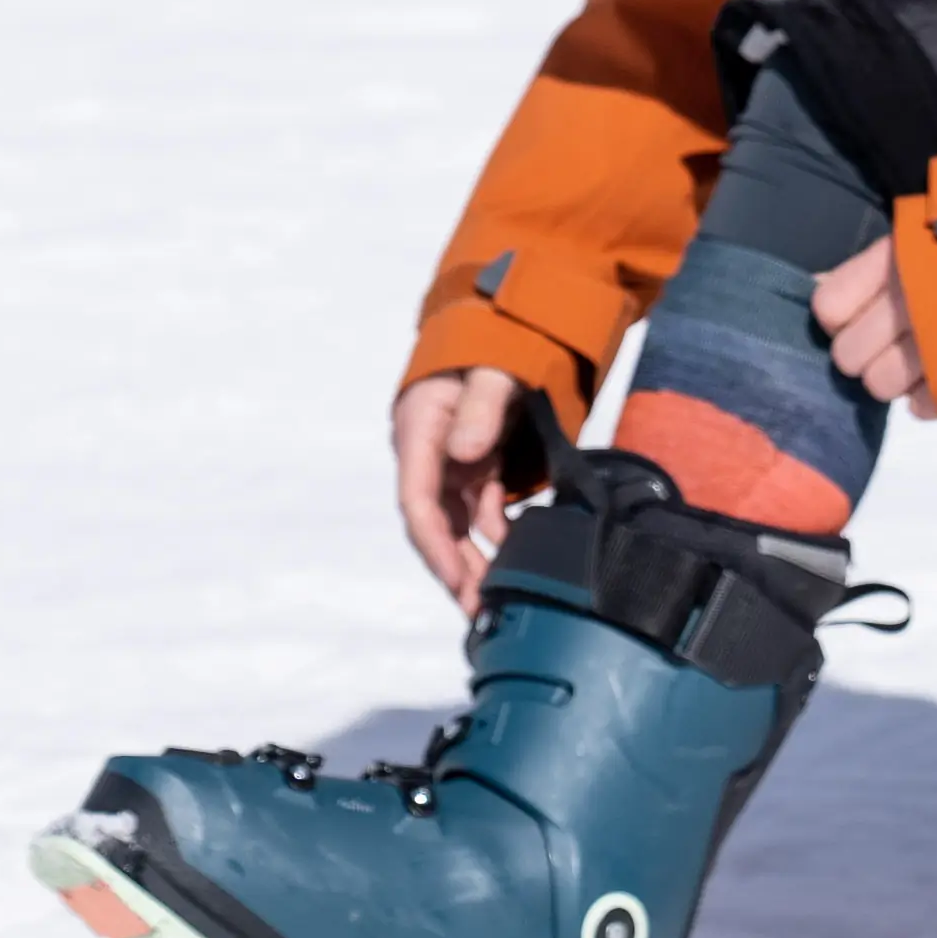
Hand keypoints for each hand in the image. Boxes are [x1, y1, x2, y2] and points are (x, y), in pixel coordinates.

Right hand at [390, 366, 539, 606]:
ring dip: (476, 560)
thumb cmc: (496, 345)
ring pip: (459, 523)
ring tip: (500, 599)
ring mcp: (452, 461)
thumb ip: (482, 406)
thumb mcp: (493, 369)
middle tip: (481, 611)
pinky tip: (517, 557)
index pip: (419, 499)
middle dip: (457, 568)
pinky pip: (482, 509)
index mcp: (420, 429)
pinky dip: (497, 535)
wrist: (507, 326)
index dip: (435, 544)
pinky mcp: (476, 465)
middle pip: (437, 523)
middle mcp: (428, 451)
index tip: (457, 580)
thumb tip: (466, 453)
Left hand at [810, 242, 927, 416]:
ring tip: (919, 358)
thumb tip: (815, 285)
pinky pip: (920, 406)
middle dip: (865, 352)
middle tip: (892, 340)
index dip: (837, 318)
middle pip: (847, 354)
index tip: (857, 315)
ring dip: (895, 377)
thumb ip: (868, 272)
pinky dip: (928, 394)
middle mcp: (913, 301)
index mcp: (896, 261)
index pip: (828, 307)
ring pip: (879, 385)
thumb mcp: (920, 244)